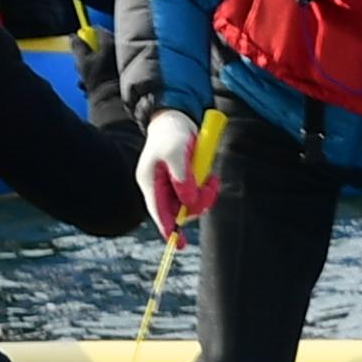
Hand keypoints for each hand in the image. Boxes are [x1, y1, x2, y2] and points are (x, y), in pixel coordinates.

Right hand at [138, 109, 214, 239]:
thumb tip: (189, 201)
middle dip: (196, 204)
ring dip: (205, 195)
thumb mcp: (177, 152)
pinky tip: (211, 177)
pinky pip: (198, 194)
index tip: (177, 243)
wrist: (177, 118)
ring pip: (190, 203)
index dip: (167, 227)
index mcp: (150, 181)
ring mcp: (173, 185)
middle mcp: (160, 187)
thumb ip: (182, 177)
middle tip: (209, 187)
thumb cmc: (172, 133)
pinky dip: (207, 189)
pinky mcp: (185, 181)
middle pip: (177, 210)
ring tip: (211, 179)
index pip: (157, 210)